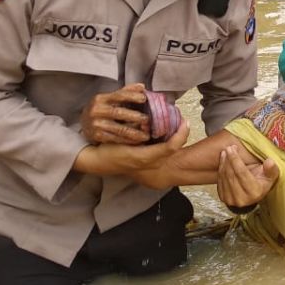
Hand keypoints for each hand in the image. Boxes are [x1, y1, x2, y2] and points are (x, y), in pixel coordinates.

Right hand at [75, 121, 189, 181]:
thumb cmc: (108, 150)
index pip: (171, 147)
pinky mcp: (147, 163)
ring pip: (170, 151)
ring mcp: (150, 165)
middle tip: (183, 121)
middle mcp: (150, 163)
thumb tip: (149, 120)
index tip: (185, 121)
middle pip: (175, 149)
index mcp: (145, 157)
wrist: (99, 163)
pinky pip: (164, 152)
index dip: (181, 134)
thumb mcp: (121, 138)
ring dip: (177, 138)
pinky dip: (169, 142)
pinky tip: (166, 132)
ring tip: (178, 124)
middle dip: (182, 135)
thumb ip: (136, 130)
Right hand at [82, 84, 149, 143]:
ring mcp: (96, 124)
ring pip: (119, 129)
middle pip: (119, 113)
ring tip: (146, 134)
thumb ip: (125, 92)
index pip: (119, 95)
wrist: (83, 122)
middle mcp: (97, 110)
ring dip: (135, 132)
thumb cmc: (101, 109)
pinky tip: (137, 141)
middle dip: (135, 116)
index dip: (132, 96)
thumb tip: (142, 86)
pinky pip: (116, 139)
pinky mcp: (97, 136)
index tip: (144, 98)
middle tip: (148, 120)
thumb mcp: (109, 98)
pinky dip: (128, 141)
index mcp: (101, 98)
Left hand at [216, 144, 279, 209]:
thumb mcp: (271, 175)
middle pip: (231, 175)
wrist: (254, 192)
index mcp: (255, 192)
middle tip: (229, 148)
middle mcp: (242, 199)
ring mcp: (231, 200)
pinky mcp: (224, 198)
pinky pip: (220, 181)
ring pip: (224, 177)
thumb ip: (271, 168)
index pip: (242, 173)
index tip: (233, 148)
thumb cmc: (263, 180)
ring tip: (225, 152)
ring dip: (223, 163)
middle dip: (229, 159)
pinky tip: (223, 160)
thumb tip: (270, 162)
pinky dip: (221, 169)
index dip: (236, 159)